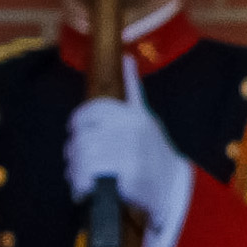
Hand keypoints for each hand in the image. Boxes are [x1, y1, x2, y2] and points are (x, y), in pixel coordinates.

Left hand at [65, 90, 194, 246]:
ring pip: (81, 158)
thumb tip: (127, 58)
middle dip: (75, 153)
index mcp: (132, 115)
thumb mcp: (145, 117)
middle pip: (81, 138)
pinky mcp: (127, 176)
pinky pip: (88, 177)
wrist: (172, 185)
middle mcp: (131, 130)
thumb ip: (132, 91)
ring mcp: (130, 152)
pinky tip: (87, 188)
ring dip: (76, 170)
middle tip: (80, 162)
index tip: (78, 132)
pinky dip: (80, 185)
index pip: (90, 112)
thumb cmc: (153, 150)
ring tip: (83, 176)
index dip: (78, 123)